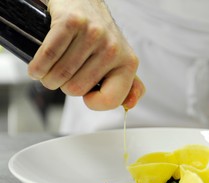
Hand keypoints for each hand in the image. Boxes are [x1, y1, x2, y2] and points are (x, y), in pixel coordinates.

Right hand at [28, 0, 144, 109]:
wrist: (84, 2)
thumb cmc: (99, 38)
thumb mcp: (120, 62)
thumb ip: (129, 87)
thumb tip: (130, 105)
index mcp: (128, 63)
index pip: (111, 100)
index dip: (93, 103)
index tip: (87, 95)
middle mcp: (113, 48)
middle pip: (76, 89)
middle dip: (64, 87)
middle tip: (65, 77)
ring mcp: (93, 34)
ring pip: (60, 75)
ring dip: (48, 78)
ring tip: (50, 73)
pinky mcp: (72, 22)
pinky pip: (48, 56)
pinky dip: (37, 67)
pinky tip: (37, 68)